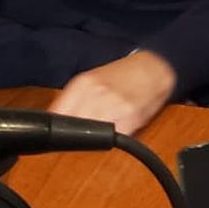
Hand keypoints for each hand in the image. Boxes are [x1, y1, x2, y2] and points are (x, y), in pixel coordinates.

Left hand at [49, 50, 176, 134]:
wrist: (153, 68)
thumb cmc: (122, 75)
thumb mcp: (91, 81)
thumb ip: (73, 100)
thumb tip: (55, 121)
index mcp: (82, 84)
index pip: (59, 114)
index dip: (58, 128)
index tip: (59, 134)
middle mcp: (97, 93)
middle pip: (75, 127)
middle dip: (76, 134)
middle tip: (83, 134)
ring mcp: (114, 106)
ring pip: (93, 134)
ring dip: (94, 138)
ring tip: (102, 130)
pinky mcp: (131, 117)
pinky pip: (114, 138)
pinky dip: (112, 139)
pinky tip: (116, 129)